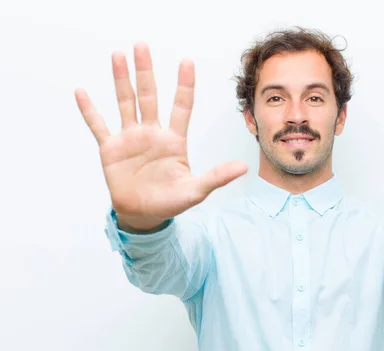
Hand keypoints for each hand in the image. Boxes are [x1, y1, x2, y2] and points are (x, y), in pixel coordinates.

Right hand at [75, 43, 247, 229]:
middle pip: (149, 96)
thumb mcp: (195, 190)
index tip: (186, 62)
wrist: (144, 215)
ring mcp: (130, 139)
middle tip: (141, 45)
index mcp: (173, 141)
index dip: (184, 85)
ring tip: (118, 55)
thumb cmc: (171, 202)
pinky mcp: (111, 149)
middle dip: (145, 72)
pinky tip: (82, 92)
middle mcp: (152, 133)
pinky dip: (90, 110)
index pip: (181, 106)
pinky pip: (98, 126)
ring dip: (121, 80)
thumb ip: (216, 177)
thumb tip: (243, 167)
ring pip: (125, 103)